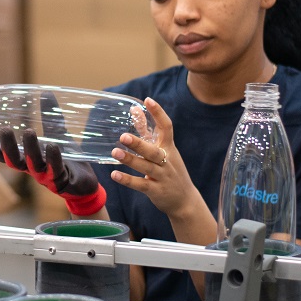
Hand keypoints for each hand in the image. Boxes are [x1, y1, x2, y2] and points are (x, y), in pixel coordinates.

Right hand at [0, 127, 105, 216]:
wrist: (85, 184)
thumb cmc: (66, 159)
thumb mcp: (58, 136)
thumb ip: (51, 118)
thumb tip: (46, 92)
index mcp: (28, 160)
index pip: (7, 155)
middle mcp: (34, 169)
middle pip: (15, 162)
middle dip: (8, 147)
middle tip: (4, 130)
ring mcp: (48, 177)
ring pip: (34, 166)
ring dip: (31, 149)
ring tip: (29, 132)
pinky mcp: (64, 182)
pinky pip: (57, 171)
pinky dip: (54, 159)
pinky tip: (53, 147)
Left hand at [108, 98, 203, 217]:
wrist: (185, 200)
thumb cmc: (170, 170)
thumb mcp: (163, 150)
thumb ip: (147, 130)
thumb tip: (134, 109)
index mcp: (169, 148)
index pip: (167, 128)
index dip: (159, 113)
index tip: (148, 100)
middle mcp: (167, 161)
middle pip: (153, 151)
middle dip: (139, 144)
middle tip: (123, 136)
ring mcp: (162, 177)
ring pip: (146, 168)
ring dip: (130, 160)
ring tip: (115, 153)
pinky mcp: (156, 191)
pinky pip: (141, 185)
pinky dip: (128, 180)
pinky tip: (115, 174)